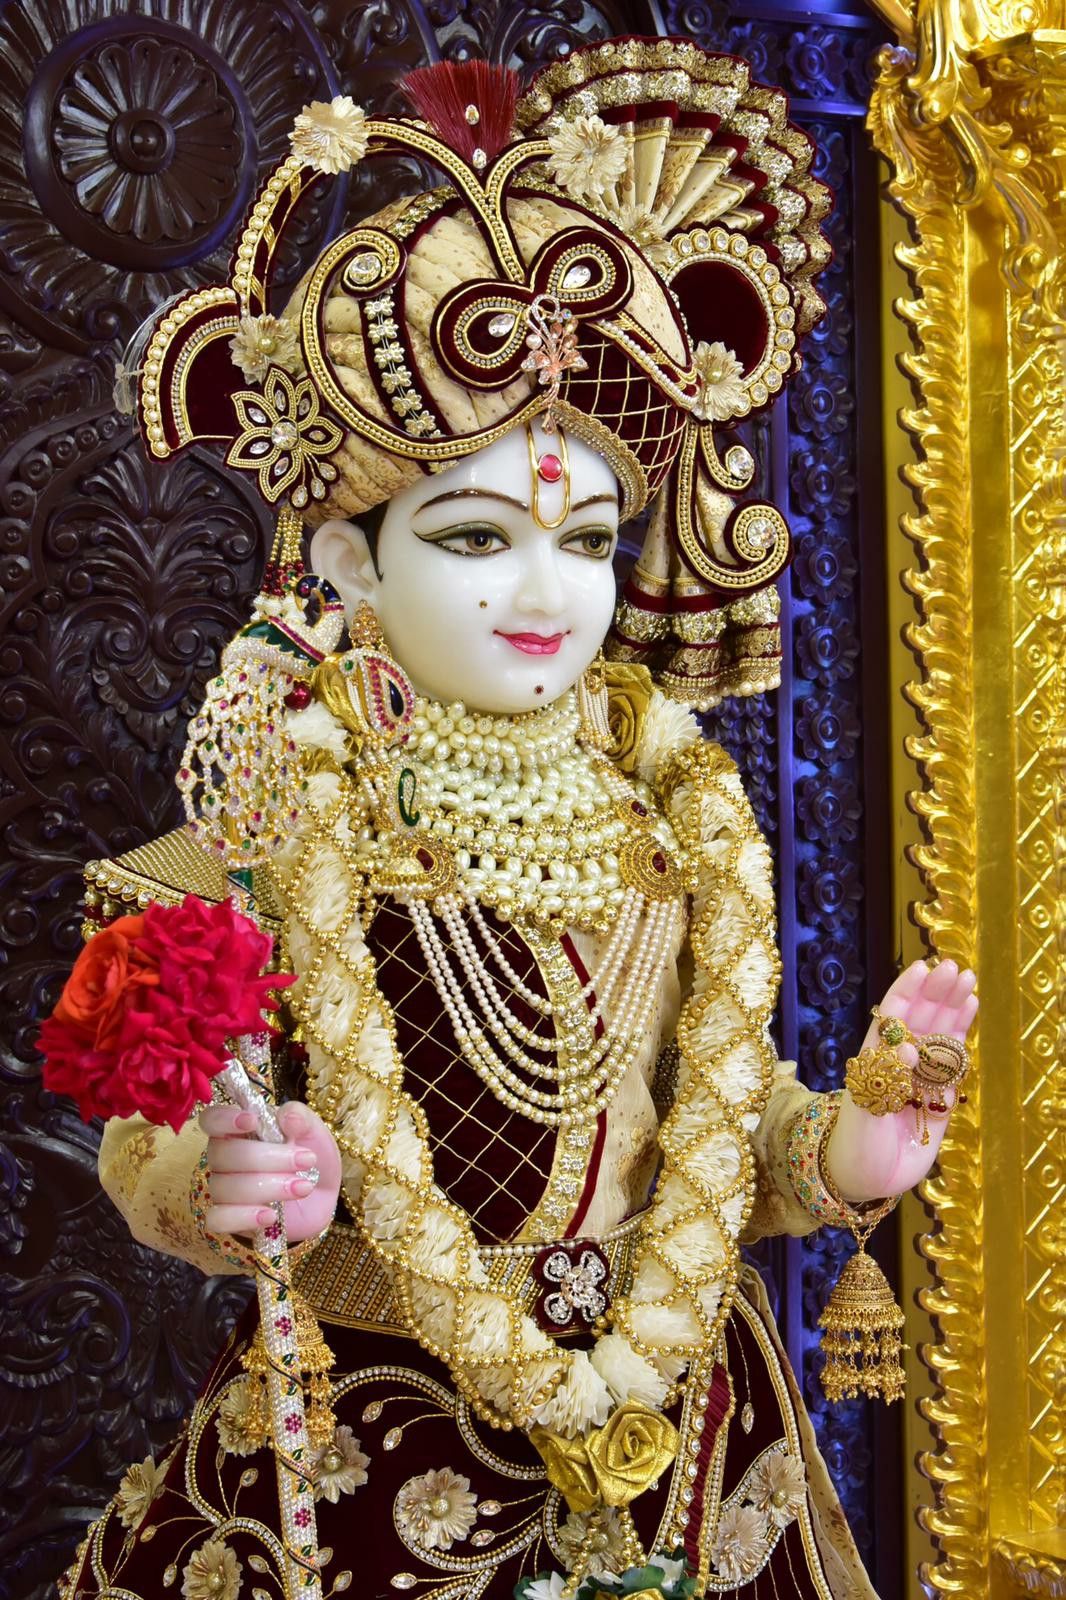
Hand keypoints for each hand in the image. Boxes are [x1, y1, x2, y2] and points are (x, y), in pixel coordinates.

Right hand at [200, 1100, 342, 1242]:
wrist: (322, 1197)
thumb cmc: (310, 1157)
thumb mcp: (314, 1133)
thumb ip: (302, 1119)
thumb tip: (288, 1116)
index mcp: (238, 1129)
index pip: (211, 1119)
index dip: (224, 1119)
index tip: (252, 1121)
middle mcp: (224, 1158)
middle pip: (222, 1154)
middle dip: (267, 1157)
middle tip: (306, 1160)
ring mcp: (223, 1190)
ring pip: (225, 1187)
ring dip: (268, 1187)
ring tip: (303, 1187)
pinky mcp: (229, 1218)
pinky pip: (218, 1219)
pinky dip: (243, 1217)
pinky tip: (270, 1216)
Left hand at [825, 958, 977, 1203]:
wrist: (866, 1179)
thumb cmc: (855, 1145)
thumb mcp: (864, 1113)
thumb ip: (885, 1080)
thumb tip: (908, 1045)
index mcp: (876, 1058)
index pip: (892, 1015)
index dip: (907, 990)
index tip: (922, 968)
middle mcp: (899, 1061)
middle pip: (919, 1017)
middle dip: (936, 991)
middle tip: (954, 968)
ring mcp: (920, 1075)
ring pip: (939, 1032)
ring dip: (952, 1004)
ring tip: (967, 978)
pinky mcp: (939, 1094)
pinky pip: (952, 1059)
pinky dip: (962, 1033)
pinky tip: (970, 1006)